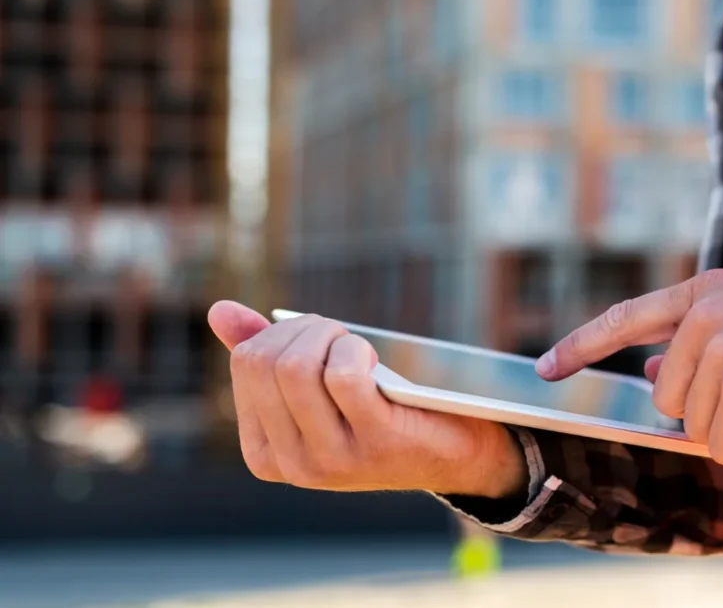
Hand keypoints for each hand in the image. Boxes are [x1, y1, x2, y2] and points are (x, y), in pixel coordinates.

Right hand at [207, 301, 526, 497]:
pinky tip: (373, 359)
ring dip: (329, 334)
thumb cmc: (379, 412)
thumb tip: (218, 311)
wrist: (451, 454)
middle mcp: (291, 464)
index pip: (246, 364)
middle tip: (338, 333)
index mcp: (265, 453)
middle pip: (267, 362)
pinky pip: (343, 375)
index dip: (282, 332)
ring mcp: (331, 459)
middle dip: (304, 327)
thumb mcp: (319, 390)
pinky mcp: (374, 443)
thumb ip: (269, 357)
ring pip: (297, 367)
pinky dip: (355, 350)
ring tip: (354, 343)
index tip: (316, 338)